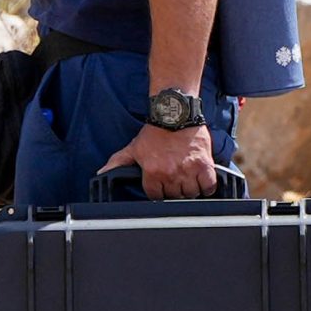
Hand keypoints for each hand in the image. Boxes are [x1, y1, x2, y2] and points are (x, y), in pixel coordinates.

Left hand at [101, 122, 216, 198]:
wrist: (176, 113)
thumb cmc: (156, 131)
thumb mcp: (134, 147)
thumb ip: (117, 162)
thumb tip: (102, 172)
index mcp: (152, 172)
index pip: (155, 196)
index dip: (158, 191)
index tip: (162, 184)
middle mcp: (170, 174)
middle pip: (174, 196)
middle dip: (174, 190)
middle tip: (175, 178)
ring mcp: (188, 171)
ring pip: (191, 194)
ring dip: (190, 189)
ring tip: (187, 178)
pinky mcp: (204, 166)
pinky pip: (208, 186)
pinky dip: (206, 186)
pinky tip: (201, 179)